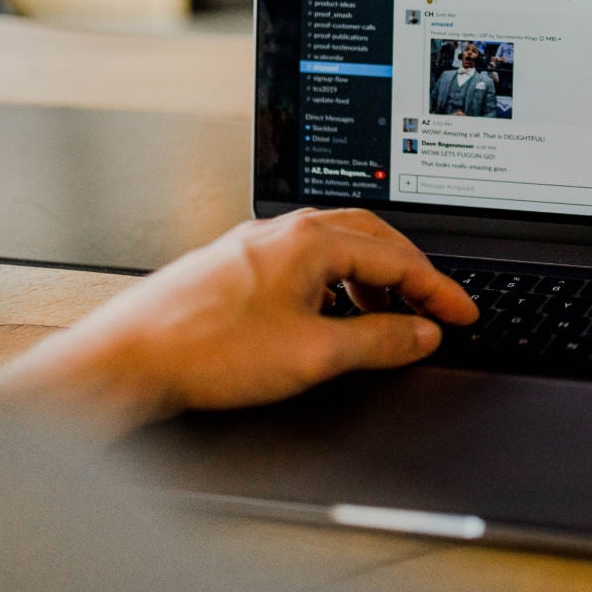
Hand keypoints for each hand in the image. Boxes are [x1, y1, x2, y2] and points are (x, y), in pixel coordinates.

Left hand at [0, 209, 476, 438]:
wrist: (128, 359)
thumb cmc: (206, 350)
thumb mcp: (314, 354)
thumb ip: (380, 342)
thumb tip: (422, 333)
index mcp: (310, 239)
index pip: (396, 258)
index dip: (438, 290)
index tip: (464, 314)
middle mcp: (283, 232)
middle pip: (371, 241)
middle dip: (412, 275)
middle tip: (438, 308)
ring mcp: (256, 247)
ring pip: (336, 251)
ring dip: (373, 282)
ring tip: (390, 320)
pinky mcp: (235, 268)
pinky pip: (304, 265)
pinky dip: (336, 287)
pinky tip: (331, 318)